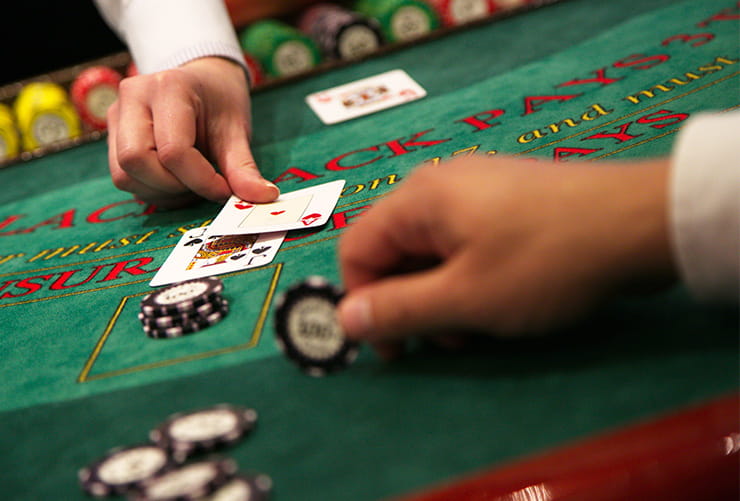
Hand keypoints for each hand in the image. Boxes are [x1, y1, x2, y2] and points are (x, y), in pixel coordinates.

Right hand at [106, 57, 278, 208]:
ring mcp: (117, 115)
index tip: (225, 190)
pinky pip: (123, 177)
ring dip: (161, 193)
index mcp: (169, 88)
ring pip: (124, 175)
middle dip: (174, 187)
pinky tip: (175, 181)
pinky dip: (151, 190)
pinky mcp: (112, 135)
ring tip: (191, 183)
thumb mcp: (237, 130)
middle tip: (204, 186)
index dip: (201, 181)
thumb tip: (263, 197)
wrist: (203, 82)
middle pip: (136, 162)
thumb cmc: (220, 103)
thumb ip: (244, 167)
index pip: (174, 151)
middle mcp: (133, 97)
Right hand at [337, 156, 676, 356]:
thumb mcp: (464, 299)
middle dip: (410, 303)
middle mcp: (440, 184)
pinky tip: (502, 298)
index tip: (394, 347)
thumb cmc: (543, 263)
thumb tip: (345, 318)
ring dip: (442, 296)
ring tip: (479, 327)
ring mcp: (478, 187)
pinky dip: (470, 276)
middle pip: (396, 249)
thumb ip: (398, 310)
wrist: (639, 224)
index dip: (363, 302)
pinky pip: (467, 242)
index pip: (357, 249)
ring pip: (434, 250)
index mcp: (418, 199)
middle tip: (446, 341)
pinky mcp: (509, 198)